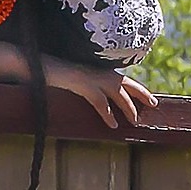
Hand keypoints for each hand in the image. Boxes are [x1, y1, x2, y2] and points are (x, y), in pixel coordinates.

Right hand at [43, 57, 157, 128]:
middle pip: (125, 82)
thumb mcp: (73, 80)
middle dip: (141, 92)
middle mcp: (96, 71)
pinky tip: (113, 124)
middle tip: (154, 104)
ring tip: (135, 121)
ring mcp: (89, 76)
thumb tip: (96, 97)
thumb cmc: (52, 72)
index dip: (136, 87)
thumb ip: (86, 86)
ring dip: (128, 106)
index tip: (150, 97)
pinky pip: (99, 100)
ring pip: (116, 91)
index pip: (122, 78)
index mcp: (96, 69)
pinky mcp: (81, 83)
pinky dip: (108, 113)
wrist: (36, 64)